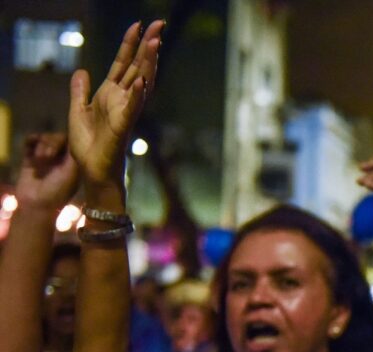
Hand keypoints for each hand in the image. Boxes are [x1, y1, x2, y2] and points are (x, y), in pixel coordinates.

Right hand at [14, 133, 77, 211]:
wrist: (36, 204)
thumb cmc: (58, 190)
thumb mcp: (72, 173)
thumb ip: (74, 155)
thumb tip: (76, 138)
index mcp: (73, 162)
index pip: (72, 142)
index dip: (65, 140)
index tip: (60, 147)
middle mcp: (61, 158)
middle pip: (57, 138)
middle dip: (51, 143)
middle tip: (48, 155)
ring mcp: (45, 158)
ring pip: (44, 139)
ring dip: (41, 146)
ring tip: (39, 159)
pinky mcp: (30, 159)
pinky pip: (30, 142)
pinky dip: (30, 141)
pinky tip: (30, 144)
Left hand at [68, 20, 162, 184]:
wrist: (92, 170)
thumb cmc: (89, 147)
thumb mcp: (77, 111)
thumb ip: (80, 91)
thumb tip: (81, 71)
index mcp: (112, 94)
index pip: (123, 63)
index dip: (130, 44)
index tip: (139, 25)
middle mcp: (123, 99)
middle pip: (138, 66)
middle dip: (148, 45)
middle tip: (159, 24)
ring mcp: (126, 111)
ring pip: (141, 82)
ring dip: (148, 63)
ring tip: (155, 42)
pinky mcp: (123, 126)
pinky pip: (132, 107)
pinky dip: (138, 94)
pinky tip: (141, 80)